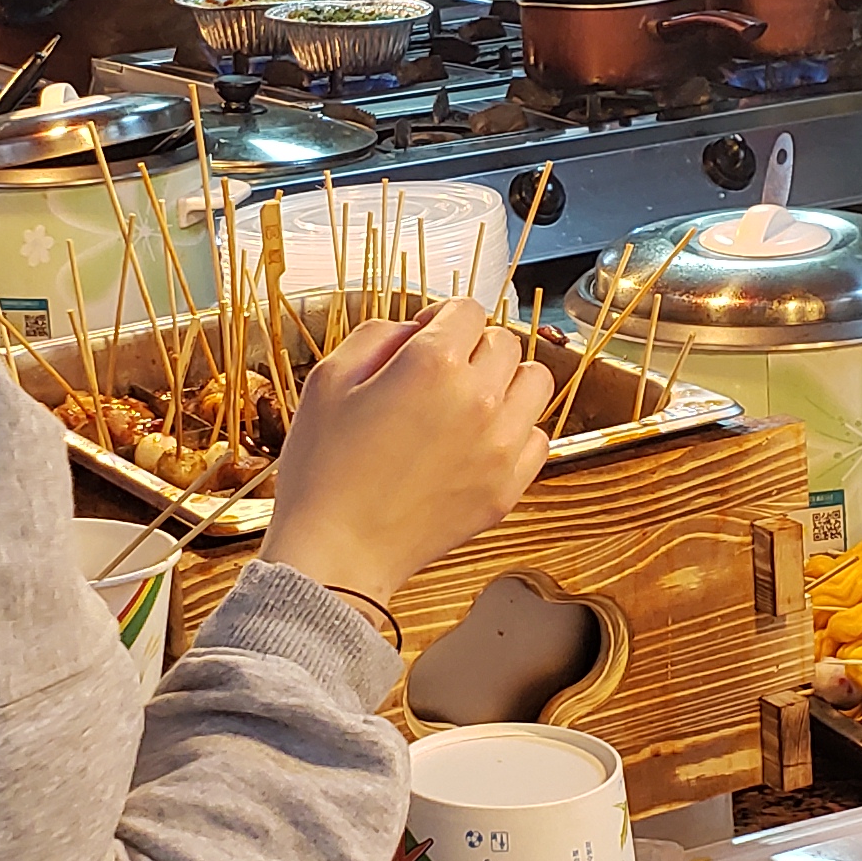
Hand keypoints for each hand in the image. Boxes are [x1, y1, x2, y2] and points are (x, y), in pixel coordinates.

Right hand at [258, 298, 554, 611]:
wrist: (337, 551)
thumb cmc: (324, 469)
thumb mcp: (328, 379)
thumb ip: (378, 334)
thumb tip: (417, 328)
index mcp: (433, 363)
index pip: (467, 309)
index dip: (441, 318)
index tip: (424, 337)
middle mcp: (478, 399)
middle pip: (504, 342)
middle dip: (472, 348)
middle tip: (439, 375)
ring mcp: (500, 446)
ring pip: (534, 382)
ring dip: (506, 383)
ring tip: (469, 404)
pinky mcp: (507, 487)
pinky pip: (537, 437)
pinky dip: (515, 432)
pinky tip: (478, 443)